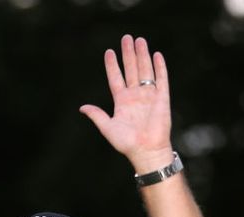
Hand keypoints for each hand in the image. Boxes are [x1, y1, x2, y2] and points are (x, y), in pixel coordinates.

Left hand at [80, 35, 174, 172]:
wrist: (146, 150)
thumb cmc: (127, 143)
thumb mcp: (107, 127)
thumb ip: (97, 115)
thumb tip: (82, 107)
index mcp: (121, 101)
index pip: (116, 78)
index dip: (112, 65)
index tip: (109, 52)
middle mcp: (135, 96)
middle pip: (131, 69)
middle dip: (128, 53)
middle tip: (126, 38)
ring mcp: (149, 96)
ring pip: (145, 70)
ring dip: (142, 55)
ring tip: (139, 40)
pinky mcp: (162, 98)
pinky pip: (161, 79)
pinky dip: (159, 67)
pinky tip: (156, 54)